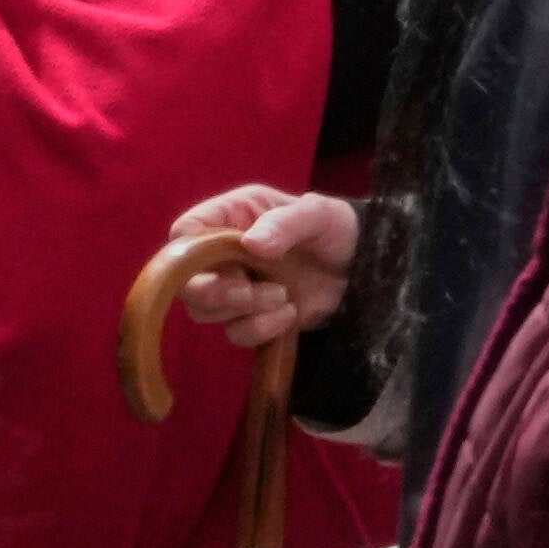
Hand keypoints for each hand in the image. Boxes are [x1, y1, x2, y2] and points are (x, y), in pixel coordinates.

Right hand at [166, 186, 364, 346]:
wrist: (362, 269)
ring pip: (206, 311)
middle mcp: (225, 252)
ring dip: (243, 310)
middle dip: (215, 291)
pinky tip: (290, 313)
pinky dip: (261, 328)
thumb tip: (251, 244)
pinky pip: (236, 332)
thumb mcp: (320, 215)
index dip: (190, 252)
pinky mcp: (250, 316)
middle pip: (187, 281)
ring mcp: (235, 286)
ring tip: (283, 295)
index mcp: (234, 215)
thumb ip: (286, 223)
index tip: (225, 263)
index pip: (186, 231)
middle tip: (248, 290)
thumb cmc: (336, 228)